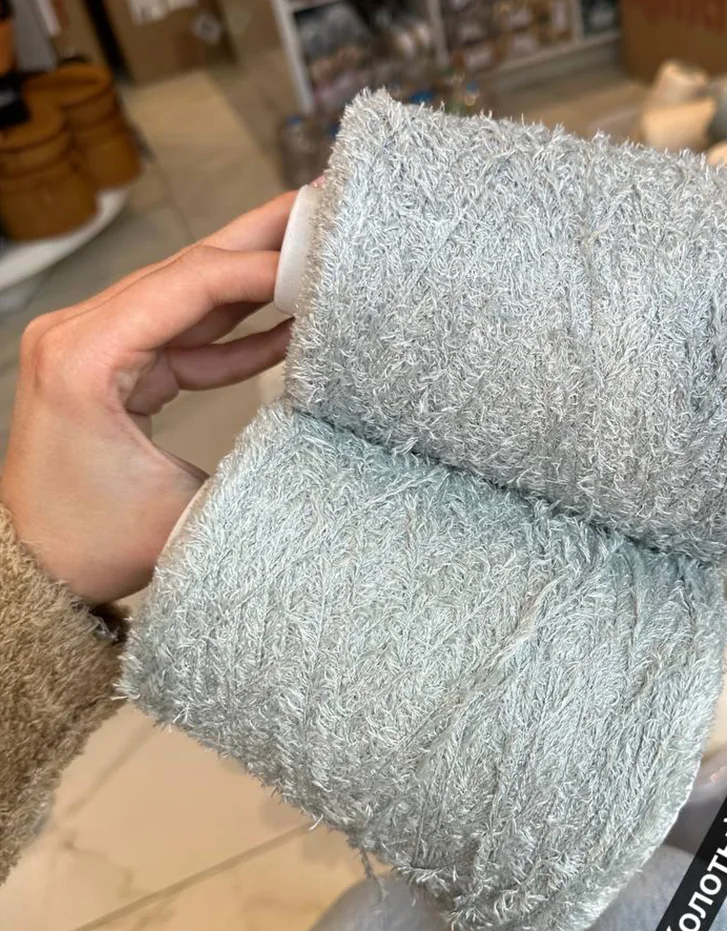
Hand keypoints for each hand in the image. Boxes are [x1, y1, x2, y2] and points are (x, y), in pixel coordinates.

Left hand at [0, 192, 295, 604]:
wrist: (39, 565)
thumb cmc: (90, 541)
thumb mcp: (184, 508)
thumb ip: (255, 461)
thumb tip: (322, 430)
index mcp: (87, 356)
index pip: (188, 284)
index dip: (260, 270)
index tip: (322, 264)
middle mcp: (84, 334)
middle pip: (187, 267)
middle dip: (258, 238)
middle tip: (318, 204)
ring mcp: (100, 345)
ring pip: (189, 292)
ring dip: (252, 275)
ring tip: (310, 249)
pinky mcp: (118, 366)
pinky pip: (187, 335)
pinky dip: (236, 330)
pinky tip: (284, 323)